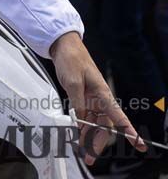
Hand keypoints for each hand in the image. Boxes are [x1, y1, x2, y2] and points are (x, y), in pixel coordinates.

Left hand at [50, 32, 143, 162]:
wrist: (64, 47)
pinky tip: (78, 136)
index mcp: (102, 93)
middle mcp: (99, 98)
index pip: (118, 116)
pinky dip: (82, 127)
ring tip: (83, 151)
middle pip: (103, 126)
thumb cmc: (72, 59)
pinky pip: (85, 117)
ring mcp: (91, 99)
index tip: (139, 144)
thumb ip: (78, 102)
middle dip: (98, 142)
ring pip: (94, 124)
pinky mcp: (83, 98)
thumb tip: (81, 119)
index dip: (129, 131)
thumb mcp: (72, 81)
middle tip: (90, 156)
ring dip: (88, 137)